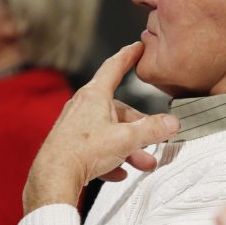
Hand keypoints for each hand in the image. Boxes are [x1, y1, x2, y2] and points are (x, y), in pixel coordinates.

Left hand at [23, 42, 179, 211]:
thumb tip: (172, 122)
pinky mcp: (70, 145)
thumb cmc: (84, 151)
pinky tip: (119, 173)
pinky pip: (96, 149)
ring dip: (129, 149)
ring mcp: (75, 126)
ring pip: (110, 132)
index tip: (138, 46)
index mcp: (95, 95)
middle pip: (119, 111)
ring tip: (143, 164)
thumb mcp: (126, 139)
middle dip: (140, 130)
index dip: (128, 55)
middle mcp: (83, 106)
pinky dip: (110, 159)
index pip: (114, 67)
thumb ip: (152, 129)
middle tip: (155, 143)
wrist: (53, 177)